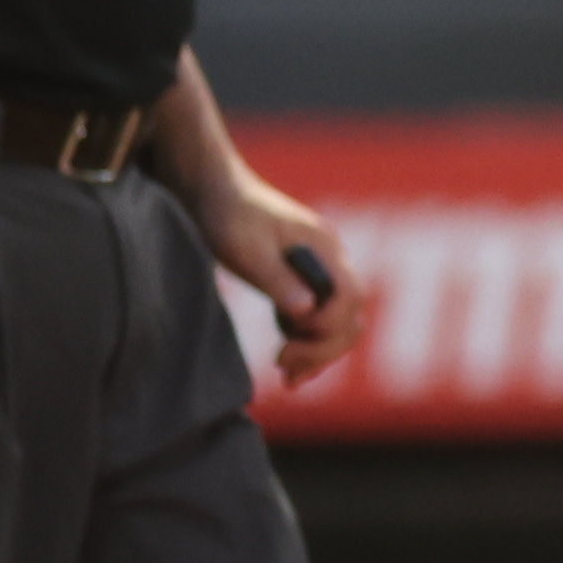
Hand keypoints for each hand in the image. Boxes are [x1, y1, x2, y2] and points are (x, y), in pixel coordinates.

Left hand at [192, 160, 373, 388]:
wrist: (212, 190)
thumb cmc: (228, 214)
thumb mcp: (246, 249)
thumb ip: (278, 280)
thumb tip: (307, 314)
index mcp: (323, 248)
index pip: (348, 297)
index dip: (326, 327)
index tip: (287, 342)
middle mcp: (330, 260)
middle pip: (351, 315)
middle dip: (324, 347)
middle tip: (285, 367)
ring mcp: (318, 270)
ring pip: (337, 321)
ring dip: (317, 350)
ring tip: (286, 373)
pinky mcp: (301, 279)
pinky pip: (317, 317)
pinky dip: (307, 342)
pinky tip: (285, 358)